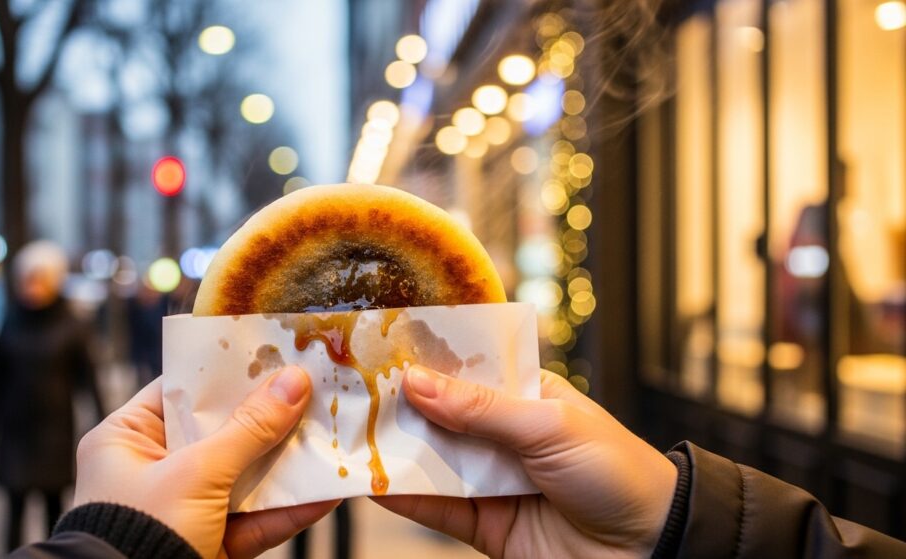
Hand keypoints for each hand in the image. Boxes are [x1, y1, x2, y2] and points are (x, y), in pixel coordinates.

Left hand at [72, 367, 337, 557]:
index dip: (229, 373)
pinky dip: (289, 509)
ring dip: (287, 463)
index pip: (182, 391)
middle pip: (222, 431)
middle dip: (270, 418)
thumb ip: (249, 429)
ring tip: (330, 437)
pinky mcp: (211, 542)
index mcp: (126, 440)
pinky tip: (325, 492)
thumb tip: (293, 382)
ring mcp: (185, 508)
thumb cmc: (140, 533)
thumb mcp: (197, 473)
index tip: (273, 355)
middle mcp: (153, 469)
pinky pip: (255, 520)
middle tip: (314, 392)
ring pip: (246, 476)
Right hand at [373, 365, 675, 558]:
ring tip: (351, 437)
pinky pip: (437, 507)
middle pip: (441, 417)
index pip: (467, 372)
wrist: (652, 550)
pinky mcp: (484, 523)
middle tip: (352, 395)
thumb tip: (418, 383)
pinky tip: (375, 483)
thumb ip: (480, 408)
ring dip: (395, 452)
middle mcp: (505, 435)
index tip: (382, 350)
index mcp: (526, 397)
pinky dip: (406, 497)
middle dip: (401, 408)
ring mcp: (492, 479)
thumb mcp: (549, 426)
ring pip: (433, 461)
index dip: (427, 362)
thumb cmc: (618, 473)